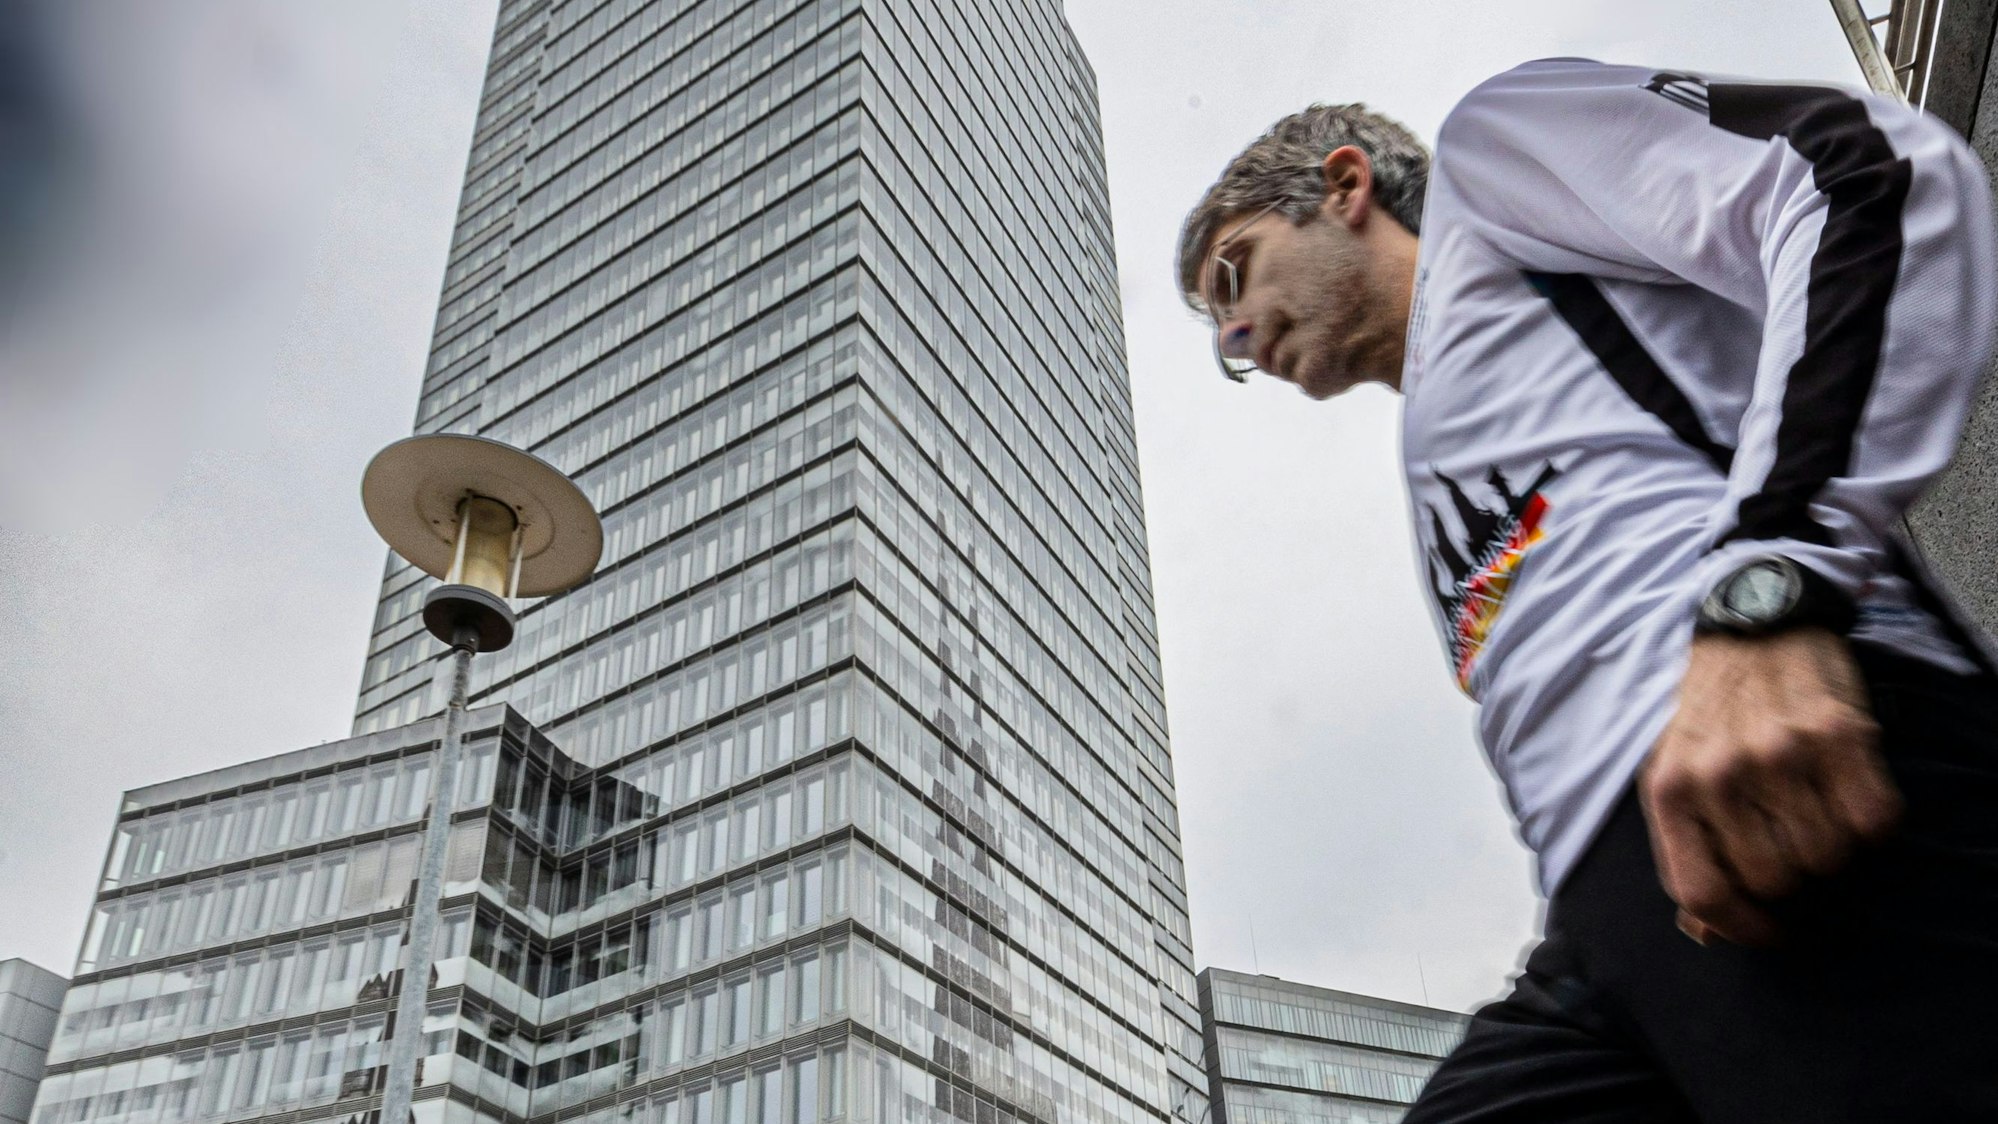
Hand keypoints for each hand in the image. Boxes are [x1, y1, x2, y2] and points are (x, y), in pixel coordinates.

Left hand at [1639, 628, 1899, 946]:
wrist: (1752, 625)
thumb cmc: (1710, 711)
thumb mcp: (1672, 770)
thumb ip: (1685, 846)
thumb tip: (1706, 932)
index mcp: (1669, 789)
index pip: (1701, 893)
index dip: (1741, 928)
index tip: (1769, 931)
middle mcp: (1720, 774)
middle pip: (1774, 882)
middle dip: (1789, 872)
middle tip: (1789, 835)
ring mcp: (1779, 753)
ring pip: (1826, 856)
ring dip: (1830, 843)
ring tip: (1813, 802)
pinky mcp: (1837, 734)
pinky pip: (1873, 820)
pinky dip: (1870, 818)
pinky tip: (1847, 788)